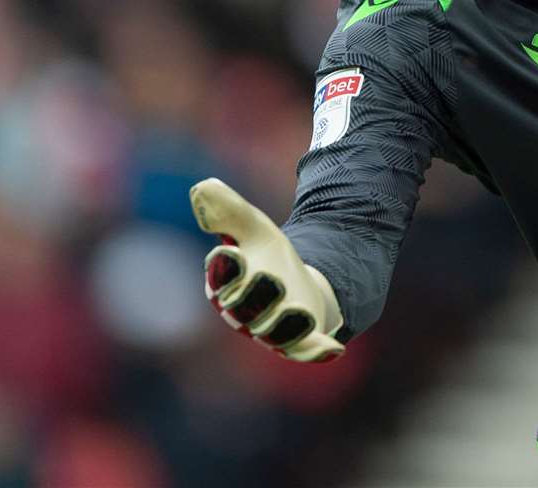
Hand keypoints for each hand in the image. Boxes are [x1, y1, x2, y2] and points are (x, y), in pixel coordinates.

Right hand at [190, 177, 345, 362]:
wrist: (296, 281)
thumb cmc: (265, 255)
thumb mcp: (254, 228)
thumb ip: (229, 210)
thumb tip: (203, 187)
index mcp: (227, 282)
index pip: (220, 277)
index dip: (225, 267)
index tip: (232, 252)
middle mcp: (245, 311)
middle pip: (246, 307)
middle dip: (257, 294)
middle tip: (271, 277)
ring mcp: (272, 328)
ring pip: (274, 332)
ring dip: (286, 324)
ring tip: (300, 310)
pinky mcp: (300, 339)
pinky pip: (305, 349)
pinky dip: (316, 351)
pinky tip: (334, 348)